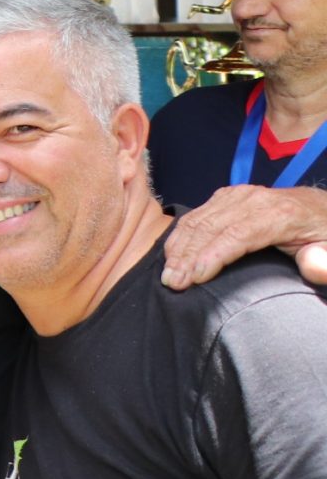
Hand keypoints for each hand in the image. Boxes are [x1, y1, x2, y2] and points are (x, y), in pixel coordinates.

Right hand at [163, 185, 326, 288]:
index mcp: (281, 214)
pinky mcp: (227, 195)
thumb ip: (326, 263)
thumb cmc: (324, 236)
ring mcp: (238, 194)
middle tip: (171, 284)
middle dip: (187, 256)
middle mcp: (255, 199)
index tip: (194, 280)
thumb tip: (311, 263)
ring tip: (168, 274)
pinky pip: (197, 213)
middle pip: (210, 226)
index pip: (237, 234)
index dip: (212, 256)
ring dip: (178, 247)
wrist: (322, 210)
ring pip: (198, 218)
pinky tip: (173, 254)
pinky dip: (180, 235)